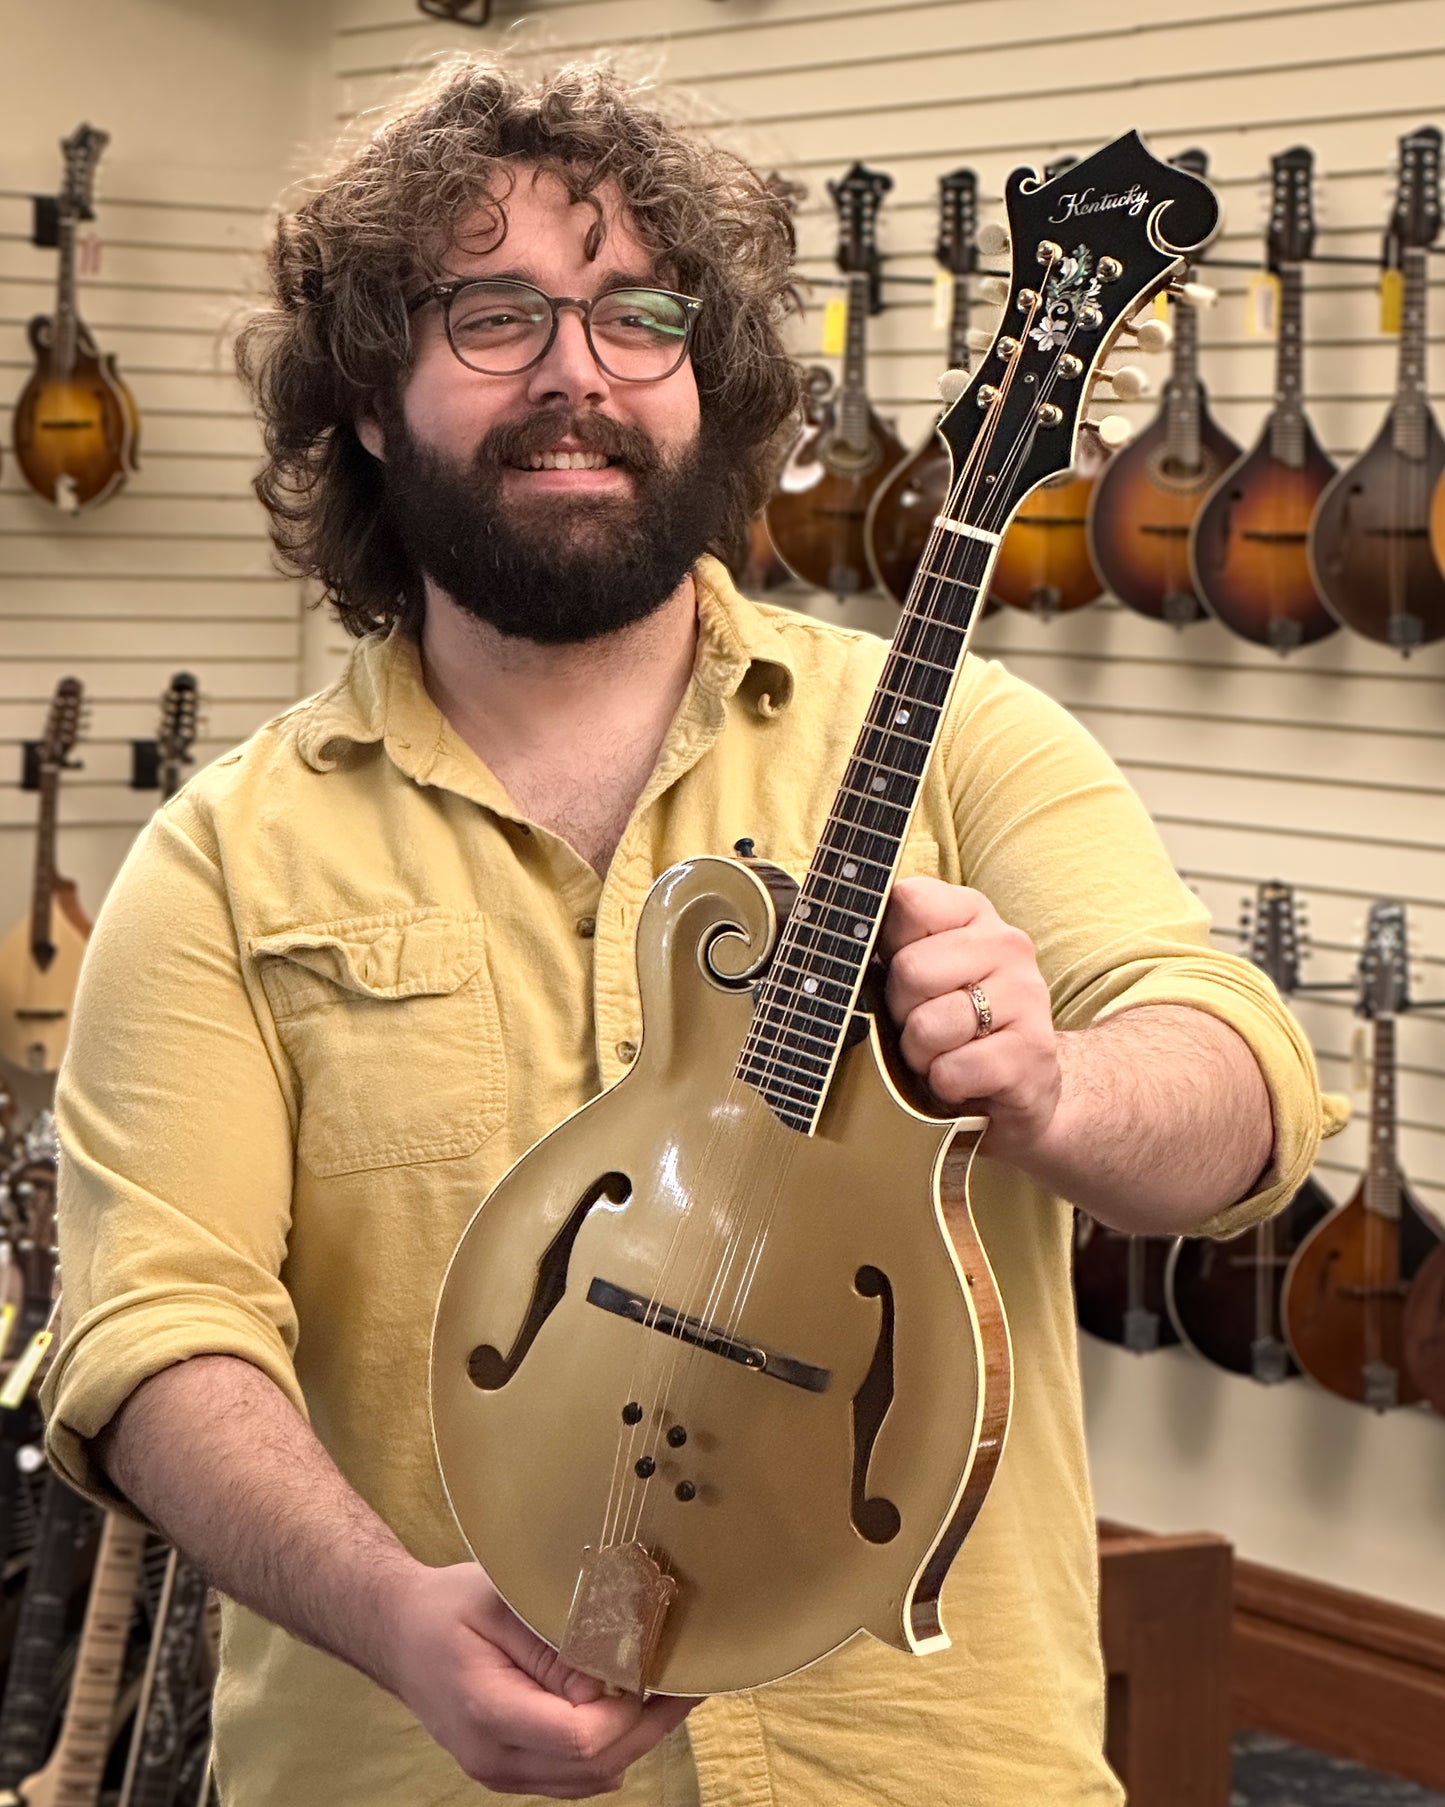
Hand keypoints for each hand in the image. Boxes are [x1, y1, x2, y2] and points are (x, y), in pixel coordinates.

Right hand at [385, 1562, 695, 1797]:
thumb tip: (614, 1671)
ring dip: (635, 1739)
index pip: (581, 1738)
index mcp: (489, 1712)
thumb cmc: (447, 1605)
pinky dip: (609, 1747)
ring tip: (668, 1690)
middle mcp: (493, 1759)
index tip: (660, 1668)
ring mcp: (500, 1773)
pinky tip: (629, 1706)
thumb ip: (556, 1640)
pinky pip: (574, 1775)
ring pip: (589, 1779)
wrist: (397, 1631)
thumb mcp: (502, 1600)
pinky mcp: (509, 1769)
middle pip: (594, 1767)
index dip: (630, 1710)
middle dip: (649, 1726)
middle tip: (686, 1680)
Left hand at [879, 877, 1059, 1159]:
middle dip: (900, 1011)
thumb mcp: (922, 972)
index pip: (909, 902)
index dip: (887, 944)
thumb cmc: (954, 1022)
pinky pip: (953, 1070)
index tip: (899, 969)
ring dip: (920, 1054)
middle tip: (921, 1024)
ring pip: (928, 1026)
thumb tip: (835, 935)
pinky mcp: (1032, 1052)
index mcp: (972, 913)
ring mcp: (1026, 997)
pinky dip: (945, 1085)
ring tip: (942, 1053)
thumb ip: (888, 944)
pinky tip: (963, 1079)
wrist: (1023, 1084)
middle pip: (911, 970)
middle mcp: (1006, 945)